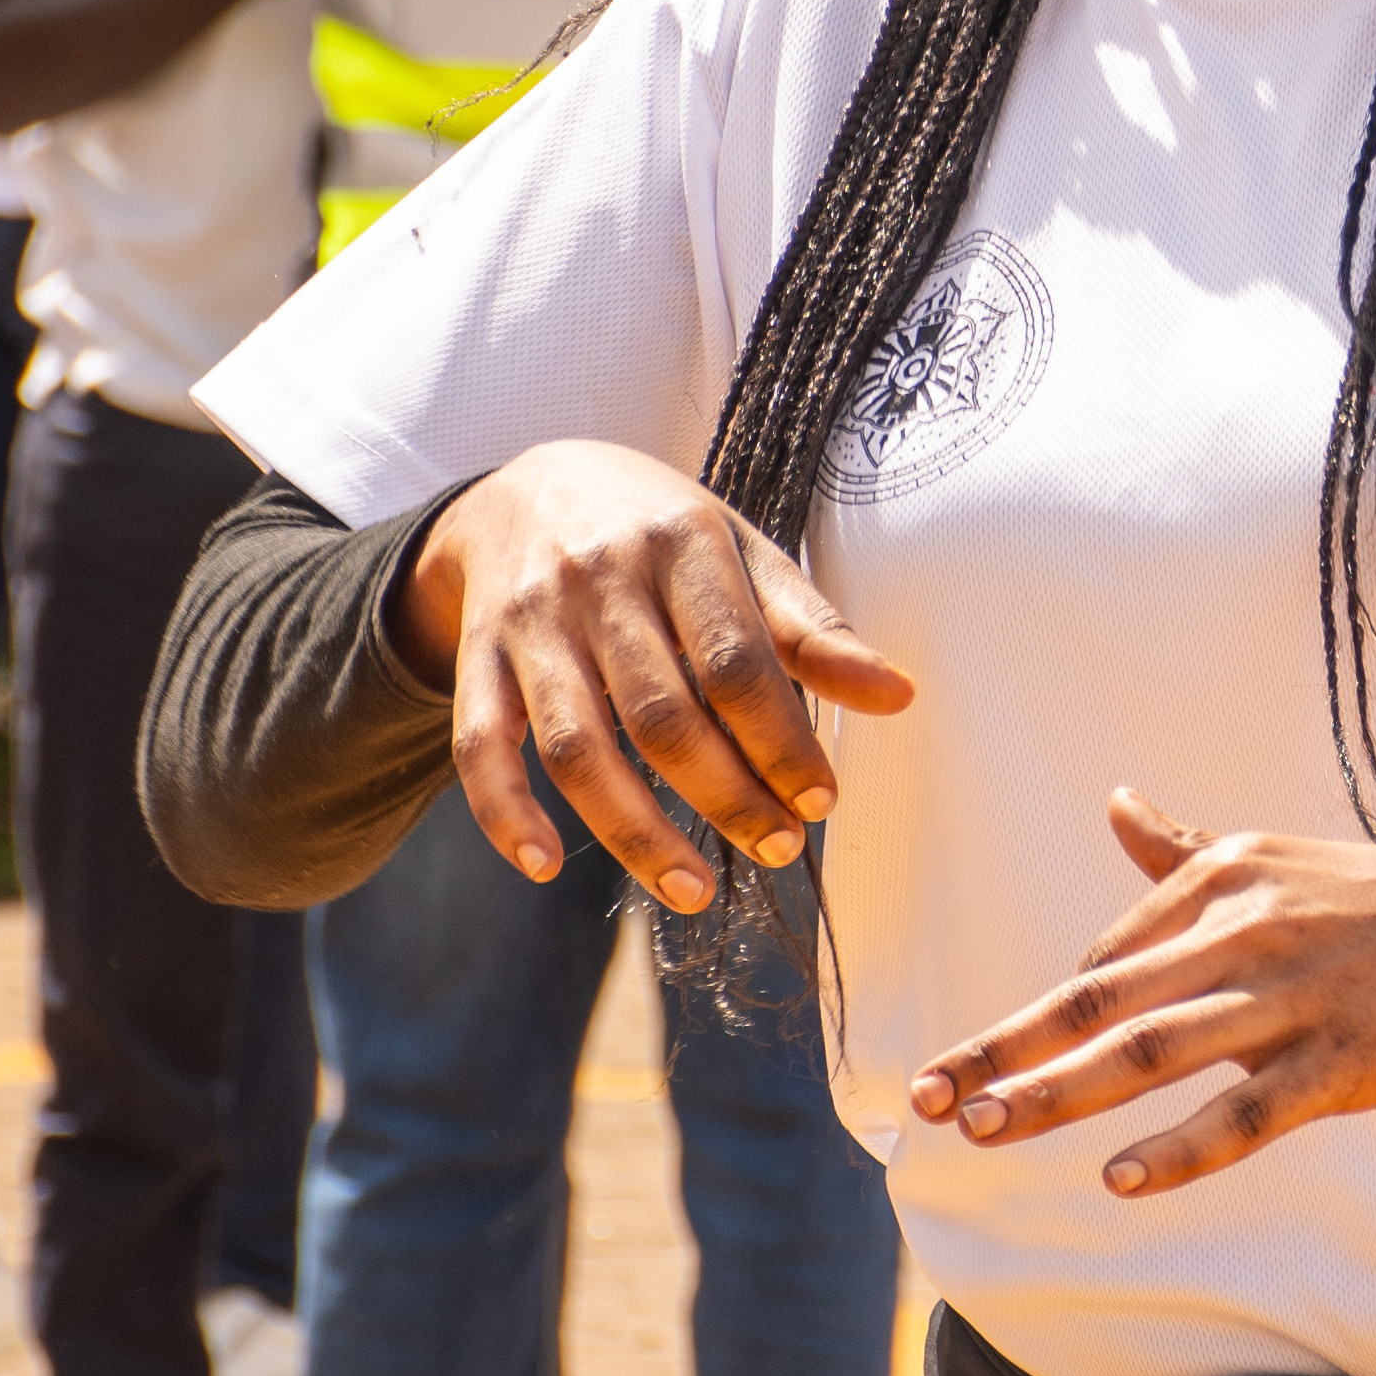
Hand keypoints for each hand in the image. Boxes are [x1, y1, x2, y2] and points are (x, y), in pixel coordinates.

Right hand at [402, 442, 916, 902]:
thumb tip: (897, 696)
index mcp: (681, 543)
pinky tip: (544, 864)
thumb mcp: (742, 551)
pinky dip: (504, 812)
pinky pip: (479, 746)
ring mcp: (530, 623)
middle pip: (661, 715)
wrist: (528, 485)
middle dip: (726, 796)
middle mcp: (598, 581)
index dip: (782, 740)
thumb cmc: (660, 532)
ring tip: (695, 889)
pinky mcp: (478, 660)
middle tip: (779, 848)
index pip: (736, 662)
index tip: (821, 801)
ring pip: (576, 746)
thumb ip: (812, 627)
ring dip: (634, 831)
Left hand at [906, 790, 1375, 1198]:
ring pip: (1152, 1052)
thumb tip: (1119, 805)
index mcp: (1229, 875)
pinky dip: (1182, 1146)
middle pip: (1100, 998)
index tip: (980, 1063)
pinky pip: (1249, 1110)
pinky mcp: (1349, 1057)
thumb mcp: (1289, 863)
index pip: (1110, 957)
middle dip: (1004, 1047)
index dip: (1041, 1019)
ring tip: (985, 1130)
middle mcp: (1248, 927)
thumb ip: (1194, 852)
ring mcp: (1298, 994)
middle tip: (927, 1094)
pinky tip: (1121, 1180)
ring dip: (1058, 1094)